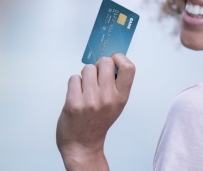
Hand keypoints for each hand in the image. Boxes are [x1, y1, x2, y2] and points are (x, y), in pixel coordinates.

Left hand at [56, 53, 134, 170]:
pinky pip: (74, 78)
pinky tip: (77, 95)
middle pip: (105, 62)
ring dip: (85, 75)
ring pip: (87, 68)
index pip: (128, 67)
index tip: (114, 61)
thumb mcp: (116, 104)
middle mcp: (108, 98)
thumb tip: (111, 60)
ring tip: (86, 88)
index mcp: (121, 98)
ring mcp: (90, 100)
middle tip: (96, 77)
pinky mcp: (73, 103)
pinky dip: (74, 83)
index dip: (119, 58)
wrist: (82, 144)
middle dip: (99, 65)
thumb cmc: (99, 122)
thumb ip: (116, 84)